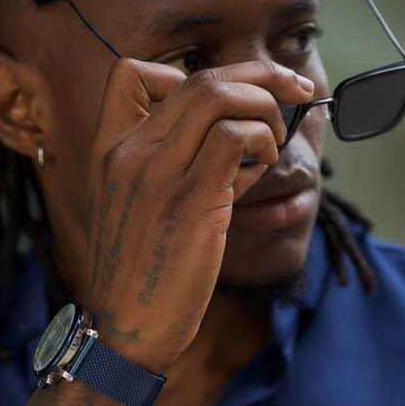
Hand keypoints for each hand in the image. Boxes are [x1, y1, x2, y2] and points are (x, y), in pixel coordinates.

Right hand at [81, 56, 314, 372]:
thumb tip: (243, 141)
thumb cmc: (141, 277)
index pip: (132, 73)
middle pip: (200, 78)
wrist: (123, 332)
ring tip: (273, 145)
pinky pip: (236, 138)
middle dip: (260, 76)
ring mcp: (158, 173)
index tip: (222, 102)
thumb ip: (179, 167)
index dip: (185, 74)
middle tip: (294, 90)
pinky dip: (262, 141)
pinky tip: (263, 166)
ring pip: (220, 97)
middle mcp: (130, 152)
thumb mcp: (142, 209)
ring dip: (265, 109)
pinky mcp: (191, 200)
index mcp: (110, 150)